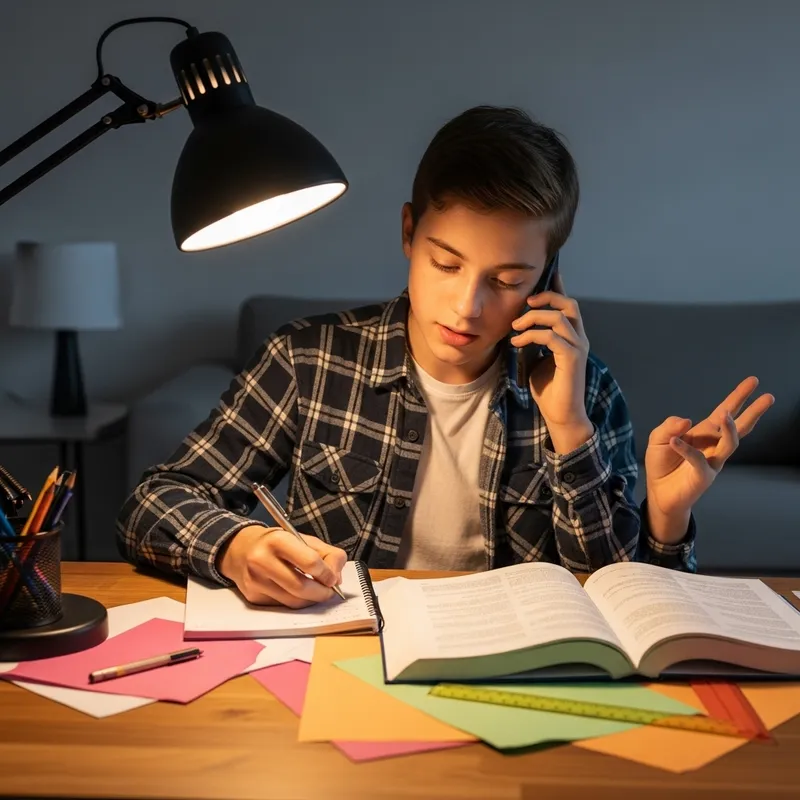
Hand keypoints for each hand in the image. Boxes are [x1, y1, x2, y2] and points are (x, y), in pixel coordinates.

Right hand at [218, 524, 346, 607]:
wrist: (240, 549)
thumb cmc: (277, 543)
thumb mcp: (302, 538)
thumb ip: (327, 554)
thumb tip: (337, 579)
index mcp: (278, 540)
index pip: (310, 562)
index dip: (327, 573)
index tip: (333, 578)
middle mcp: (262, 560)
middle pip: (301, 587)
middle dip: (322, 593)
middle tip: (330, 591)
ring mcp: (255, 581)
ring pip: (293, 602)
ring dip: (311, 601)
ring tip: (317, 593)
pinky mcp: (252, 597)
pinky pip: (282, 606)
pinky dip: (296, 602)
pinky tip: (299, 594)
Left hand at [510, 272, 592, 450]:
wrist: (560, 415)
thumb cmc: (548, 389)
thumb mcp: (534, 359)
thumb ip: (532, 342)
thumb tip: (517, 326)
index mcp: (571, 337)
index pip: (567, 306)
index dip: (557, 288)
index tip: (548, 272)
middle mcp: (578, 338)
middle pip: (569, 304)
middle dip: (546, 297)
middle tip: (525, 302)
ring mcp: (577, 348)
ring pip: (559, 317)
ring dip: (533, 317)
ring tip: (515, 327)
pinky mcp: (572, 359)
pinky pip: (552, 337)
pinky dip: (531, 336)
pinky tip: (517, 343)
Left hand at [645, 376, 774, 525]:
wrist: (659, 492)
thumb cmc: (662, 463)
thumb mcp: (659, 438)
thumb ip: (669, 426)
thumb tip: (687, 420)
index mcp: (704, 432)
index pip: (724, 411)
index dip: (738, 397)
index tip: (753, 381)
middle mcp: (713, 445)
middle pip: (740, 427)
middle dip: (754, 412)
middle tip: (769, 397)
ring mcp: (712, 461)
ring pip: (729, 444)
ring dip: (729, 428)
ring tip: (725, 415)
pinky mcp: (703, 476)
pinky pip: (698, 460)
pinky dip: (686, 449)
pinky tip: (674, 441)